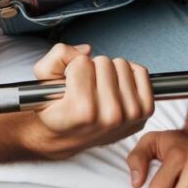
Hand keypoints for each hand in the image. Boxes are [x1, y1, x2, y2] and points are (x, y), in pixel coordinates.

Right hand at [28, 43, 154, 158]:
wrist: (66, 137)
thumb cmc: (56, 111)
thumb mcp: (43, 80)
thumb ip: (58, 56)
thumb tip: (87, 50)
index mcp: (83, 111)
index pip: (81, 63)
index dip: (72, 69)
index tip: (68, 87)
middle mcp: (109, 116)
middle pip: (104, 62)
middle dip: (91, 69)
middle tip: (85, 88)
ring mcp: (129, 115)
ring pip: (121, 65)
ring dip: (108, 72)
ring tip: (98, 89)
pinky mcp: (143, 112)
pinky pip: (140, 72)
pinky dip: (128, 73)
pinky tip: (116, 86)